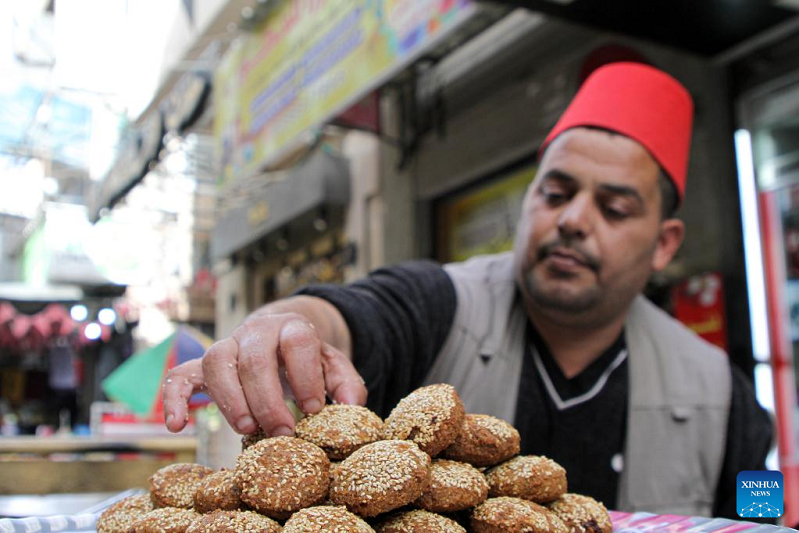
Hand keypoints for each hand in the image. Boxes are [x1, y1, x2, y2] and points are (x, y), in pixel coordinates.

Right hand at [162, 312, 366, 435]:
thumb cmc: (307, 359)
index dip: (306, 376)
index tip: (314, 409)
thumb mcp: (333, 365)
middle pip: (255, 358)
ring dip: (230, 399)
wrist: (279, 337)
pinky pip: (181, 375)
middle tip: (282, 431)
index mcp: (292, 327)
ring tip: (247, 429)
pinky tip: (177, 425)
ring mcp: (227, 345)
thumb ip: (345, 383)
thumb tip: (351, 406)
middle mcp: (256, 331)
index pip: (298, 342)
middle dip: (268, 399)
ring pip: (216, 361)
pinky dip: (175, 398)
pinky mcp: (203, 365)